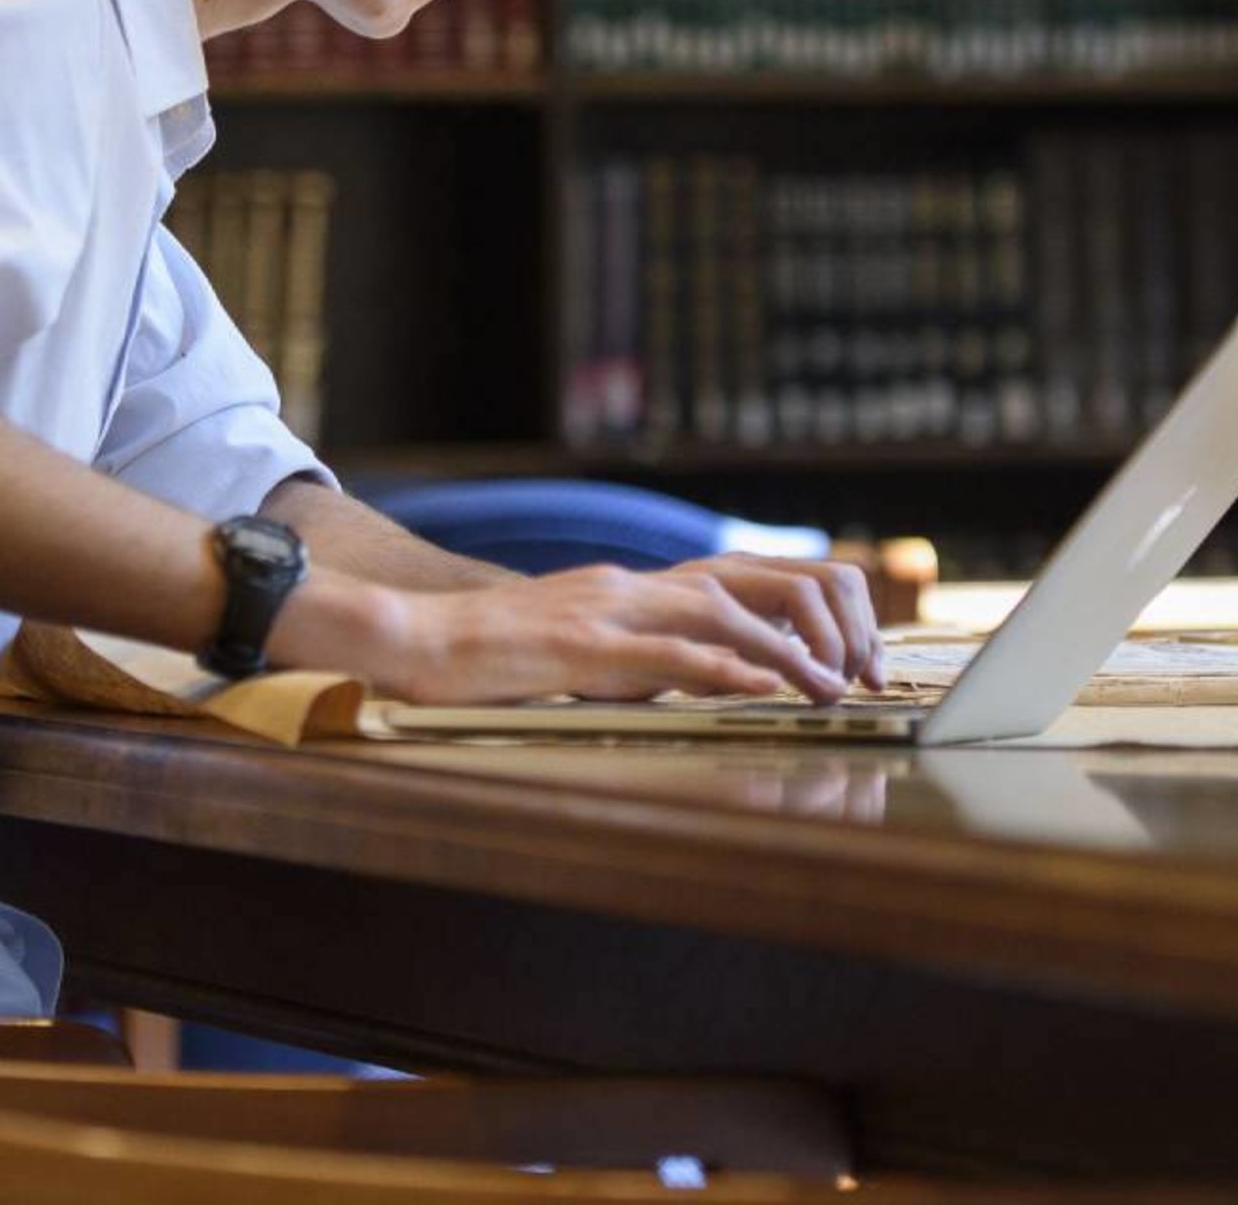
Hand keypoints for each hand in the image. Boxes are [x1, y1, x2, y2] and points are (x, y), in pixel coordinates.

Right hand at [385, 554, 885, 705]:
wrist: (411, 640)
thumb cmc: (484, 657)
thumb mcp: (571, 650)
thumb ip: (631, 657)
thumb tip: (696, 683)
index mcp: (624, 588)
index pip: (731, 581)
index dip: (795, 612)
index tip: (838, 656)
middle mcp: (623, 588)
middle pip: (742, 581)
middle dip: (810, 621)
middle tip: (856, 672)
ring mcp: (602, 612)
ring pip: (716, 610)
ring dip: (785, 649)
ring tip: (833, 687)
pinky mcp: (579, 647)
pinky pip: (665, 652)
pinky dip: (722, 666)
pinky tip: (763, 685)